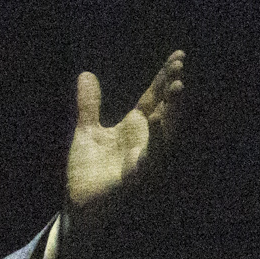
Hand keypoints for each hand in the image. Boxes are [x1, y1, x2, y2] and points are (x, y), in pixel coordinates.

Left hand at [66, 49, 184, 223]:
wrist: (79, 204)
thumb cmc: (88, 171)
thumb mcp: (86, 131)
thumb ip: (89, 104)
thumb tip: (86, 74)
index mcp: (135, 127)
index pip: (154, 96)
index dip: (164, 76)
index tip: (178, 54)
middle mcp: (145, 140)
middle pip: (165, 108)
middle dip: (173, 87)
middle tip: (180, 63)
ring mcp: (144, 157)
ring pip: (165, 130)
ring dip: (172, 108)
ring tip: (178, 85)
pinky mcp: (137, 175)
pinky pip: (150, 155)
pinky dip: (155, 138)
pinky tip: (155, 118)